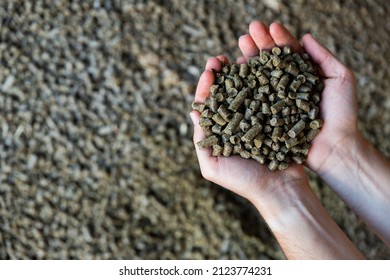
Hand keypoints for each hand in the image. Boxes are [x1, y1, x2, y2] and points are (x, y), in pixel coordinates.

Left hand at [190, 21, 307, 202]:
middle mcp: (235, 123)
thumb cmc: (244, 181)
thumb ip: (201, 140)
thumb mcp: (212, 166)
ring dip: (240, 74)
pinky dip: (262, 82)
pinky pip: (266, 96)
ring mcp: (255, 119)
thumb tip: (193, 111)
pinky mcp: (274, 117)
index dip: (207, 86)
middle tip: (219, 58)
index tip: (209, 70)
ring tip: (238, 58)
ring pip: (245, 91)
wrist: (280, 190)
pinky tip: (260, 69)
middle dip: (221, 75)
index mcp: (219, 132)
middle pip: (225, 94)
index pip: (208, 105)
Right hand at [238, 20, 359, 175]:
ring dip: (247, 61)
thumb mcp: (341, 78)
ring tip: (239, 45)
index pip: (288, 53)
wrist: (334, 147)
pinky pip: (252, 99)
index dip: (278, 39)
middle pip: (270, 62)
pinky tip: (234, 74)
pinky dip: (241, 87)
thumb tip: (304, 36)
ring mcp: (275, 101)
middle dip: (259, 45)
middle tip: (248, 31)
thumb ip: (323, 57)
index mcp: (302, 75)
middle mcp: (286, 86)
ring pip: (258, 77)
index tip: (268, 26)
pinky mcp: (266, 116)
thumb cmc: (342, 113)